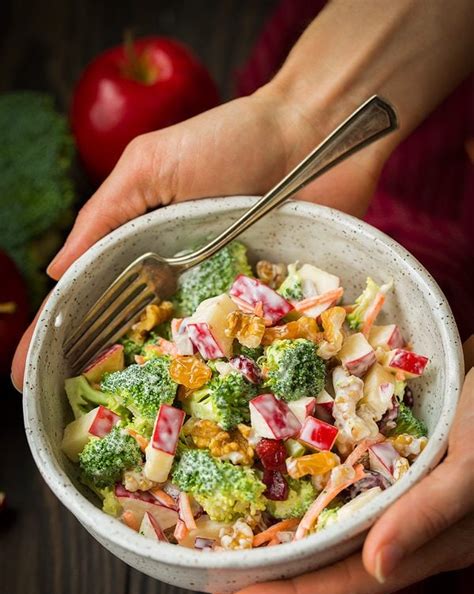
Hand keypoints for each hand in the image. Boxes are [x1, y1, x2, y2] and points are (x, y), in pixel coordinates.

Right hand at [11, 88, 385, 389]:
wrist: (318, 131)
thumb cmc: (231, 138)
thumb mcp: (152, 165)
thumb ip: (105, 216)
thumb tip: (54, 273)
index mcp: (143, 246)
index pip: (90, 298)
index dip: (55, 336)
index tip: (25, 376)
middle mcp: (180, 279)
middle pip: (133, 335)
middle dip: (100, 376)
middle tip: (75, 420)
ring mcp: (226, 296)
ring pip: (188, 351)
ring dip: (161, 388)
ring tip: (127, 430)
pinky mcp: (272, 305)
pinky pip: (247, 346)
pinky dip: (230, 375)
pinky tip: (209, 409)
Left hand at [200, 366, 473, 593]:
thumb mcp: (472, 466)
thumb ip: (430, 515)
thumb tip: (377, 566)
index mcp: (424, 548)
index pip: (344, 587)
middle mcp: (401, 539)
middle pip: (327, 579)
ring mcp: (390, 512)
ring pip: (325, 551)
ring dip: (276, 565)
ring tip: (226, 572)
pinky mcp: (380, 481)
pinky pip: (330, 510)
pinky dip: (295, 521)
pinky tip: (267, 515)